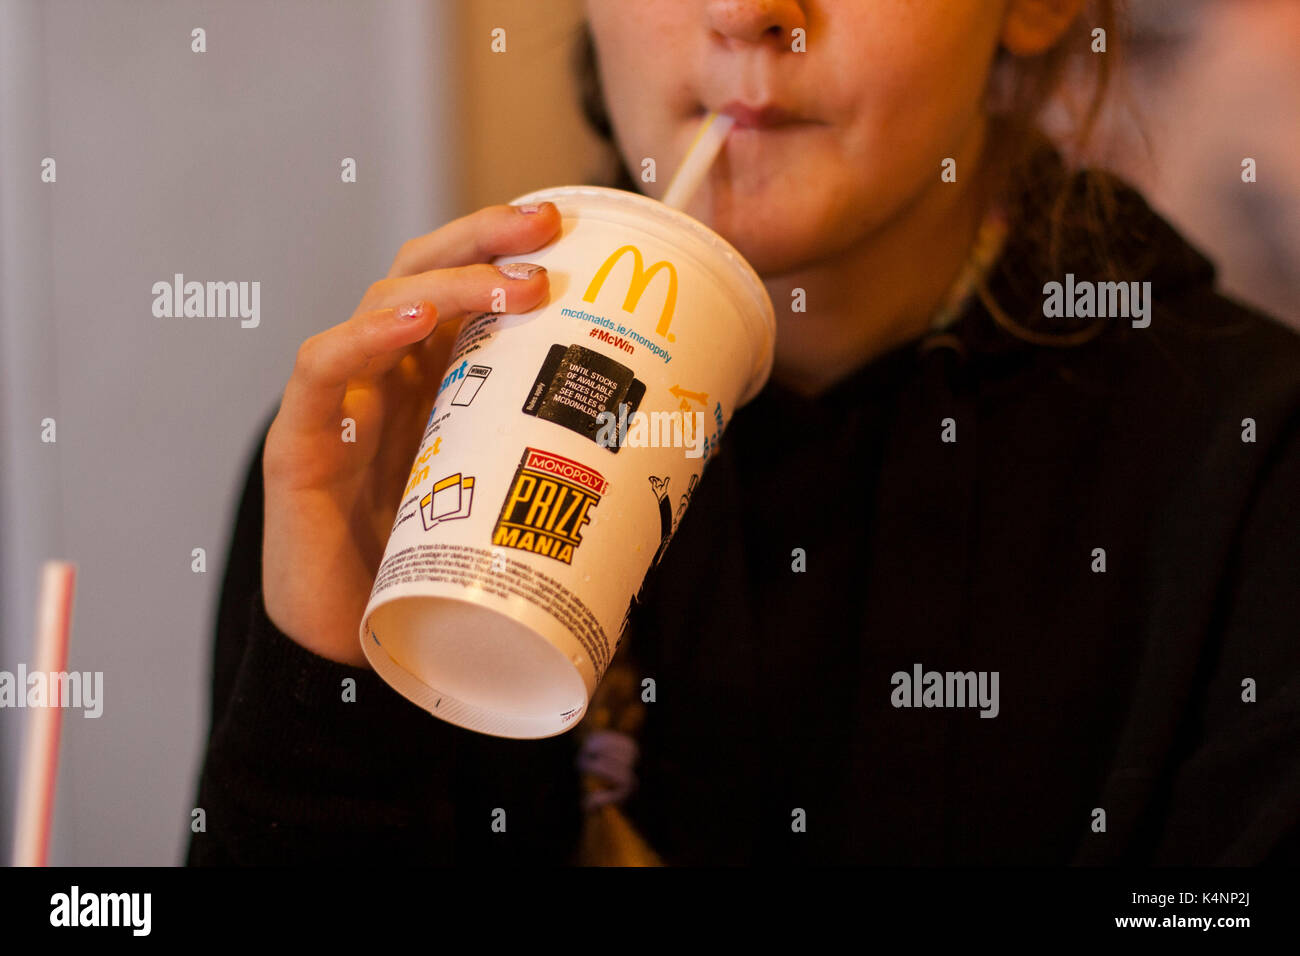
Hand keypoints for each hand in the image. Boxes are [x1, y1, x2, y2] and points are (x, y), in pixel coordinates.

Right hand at [261, 202, 560, 664]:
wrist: (353, 654)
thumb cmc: (433, 576)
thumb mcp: (501, 509)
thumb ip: (550, 481)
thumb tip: (659, 485)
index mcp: (430, 386)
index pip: (459, 290)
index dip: (502, 250)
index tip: (568, 227)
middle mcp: (384, 380)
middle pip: (422, 274)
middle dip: (483, 239)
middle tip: (547, 225)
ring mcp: (340, 405)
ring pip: (382, 306)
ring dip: (450, 284)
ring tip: (517, 284)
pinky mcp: (299, 445)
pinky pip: (322, 372)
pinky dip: (364, 338)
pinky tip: (412, 321)